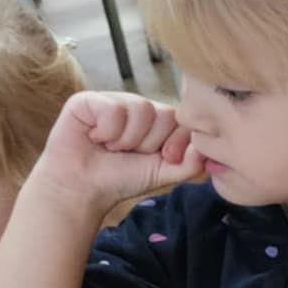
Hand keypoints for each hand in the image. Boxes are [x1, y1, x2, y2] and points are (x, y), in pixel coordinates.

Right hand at [34, 93, 204, 210]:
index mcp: (158, 121)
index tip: (163, 158)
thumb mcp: (164, 173)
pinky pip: (113, 109)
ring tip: (112, 147)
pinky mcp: (88, 100)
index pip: (183, 120)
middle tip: (130, 153)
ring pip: (141, 109)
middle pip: (165, 113)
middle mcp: (137, 107)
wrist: (82, 187)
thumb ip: (189, 163)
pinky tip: (95, 138)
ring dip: (127, 139)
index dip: (176, 143)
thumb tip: (205, 148)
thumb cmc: (122, 178)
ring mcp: (113, 100)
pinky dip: (107, 132)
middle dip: (150, 143)